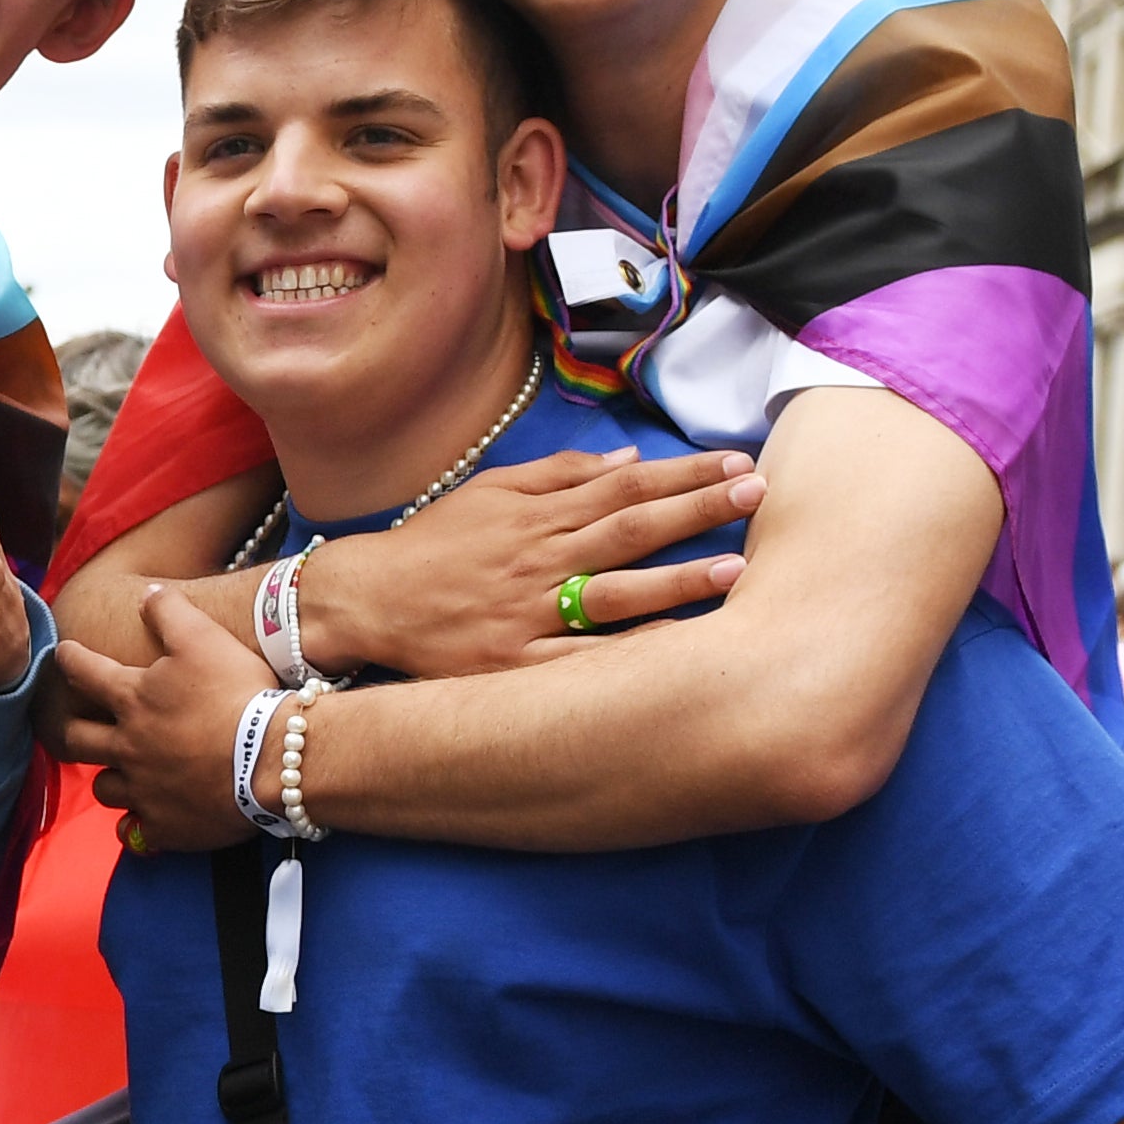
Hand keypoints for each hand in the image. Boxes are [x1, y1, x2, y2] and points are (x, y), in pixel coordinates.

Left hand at [50, 587, 265, 851]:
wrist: (273, 757)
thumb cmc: (238, 693)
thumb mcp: (204, 637)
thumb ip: (170, 612)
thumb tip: (148, 594)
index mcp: (132, 700)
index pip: (84, 672)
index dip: (69, 660)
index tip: (61, 654)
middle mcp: (127, 746)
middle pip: (77, 740)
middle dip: (69, 729)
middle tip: (67, 725)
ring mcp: (143, 790)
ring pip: (106, 788)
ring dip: (109, 778)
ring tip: (118, 773)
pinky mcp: (166, 826)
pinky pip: (136, 833)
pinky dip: (135, 828)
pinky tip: (140, 824)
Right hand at [298, 444, 756, 678]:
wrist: (366, 601)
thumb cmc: (433, 546)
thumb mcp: (490, 492)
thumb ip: (561, 475)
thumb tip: (630, 460)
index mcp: (538, 517)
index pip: (624, 487)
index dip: (683, 474)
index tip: (736, 464)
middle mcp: (540, 560)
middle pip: (630, 529)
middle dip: (696, 510)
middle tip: (757, 496)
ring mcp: (529, 613)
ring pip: (613, 593)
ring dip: (675, 580)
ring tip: (735, 569)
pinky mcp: (514, 662)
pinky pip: (578, 660)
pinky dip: (624, 656)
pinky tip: (672, 652)